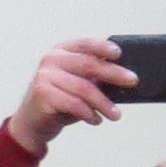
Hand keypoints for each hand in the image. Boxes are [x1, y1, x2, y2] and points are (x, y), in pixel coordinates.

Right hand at [9, 40, 135, 152]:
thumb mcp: (78, 84)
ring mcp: (45, 76)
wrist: (32, 121)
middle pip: (88, 64)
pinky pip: (73, 103)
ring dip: (103, 103)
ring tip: (116, 114)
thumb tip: (125, 78)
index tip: (119, 53)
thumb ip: (95, 77)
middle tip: (133, 81)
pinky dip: (89, 113)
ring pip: (83, 88)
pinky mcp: (42, 94)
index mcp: (61, 51)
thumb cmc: (60, 100)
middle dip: (114, 73)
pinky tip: (96, 120)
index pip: (85, 44)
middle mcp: (51, 60)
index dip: (103, 47)